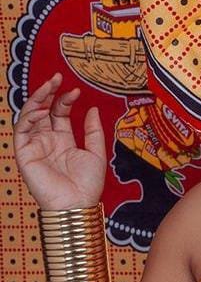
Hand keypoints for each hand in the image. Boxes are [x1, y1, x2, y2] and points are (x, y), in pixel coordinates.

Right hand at [12, 72, 106, 209]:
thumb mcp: (96, 152)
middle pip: (42, 110)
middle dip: (47, 93)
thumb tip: (93, 108)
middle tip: (56, 78)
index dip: (65, 100)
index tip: (76, 90)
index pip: (59, 113)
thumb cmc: (87, 184)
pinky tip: (42, 109)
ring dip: (37, 99)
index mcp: (63, 140)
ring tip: (49, 87)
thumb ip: (93, 130)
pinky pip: (21, 130)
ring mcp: (35, 146)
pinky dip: (29, 117)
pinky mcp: (24, 153)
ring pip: (29, 116)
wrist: (78, 203)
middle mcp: (47, 141)